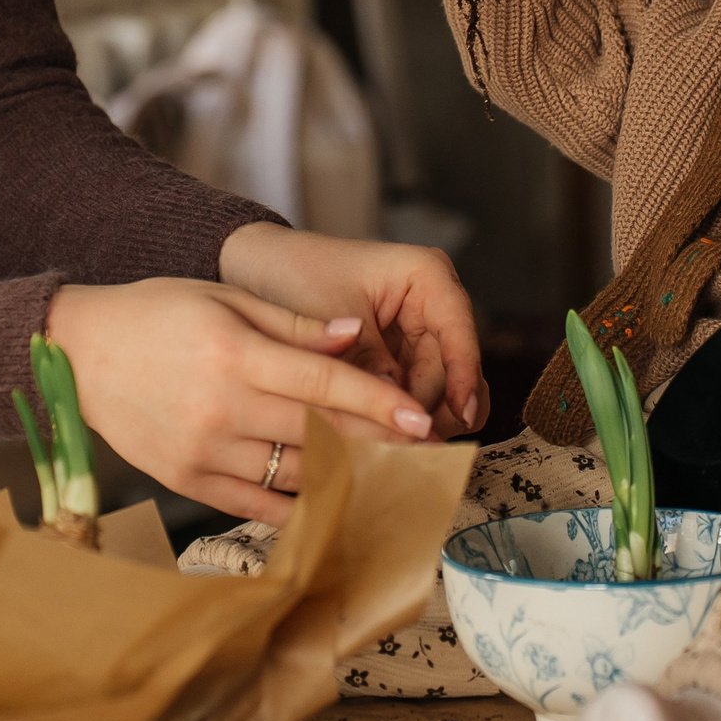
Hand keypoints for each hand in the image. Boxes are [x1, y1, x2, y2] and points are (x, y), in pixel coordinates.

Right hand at [46, 277, 437, 526]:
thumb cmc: (157, 314)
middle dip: (378, 442)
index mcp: (235, 355)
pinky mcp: (186, 481)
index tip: (422, 418)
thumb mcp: (226, 298)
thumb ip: (295, 324)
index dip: (380, 403)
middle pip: (320, 432)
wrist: (78, 353)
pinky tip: (331, 494)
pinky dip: (299, 501)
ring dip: (346, 473)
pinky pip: (258, 503)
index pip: (325, 385)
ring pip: (295, 472)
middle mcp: (222, 409)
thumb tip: (357, 338)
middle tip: (424, 449)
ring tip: (387, 469)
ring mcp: (203, 452)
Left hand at [218, 221, 488, 439]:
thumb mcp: (330, 319)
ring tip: (392, 452)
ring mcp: (416, 334)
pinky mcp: (399, 359)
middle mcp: (430, 303)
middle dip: (432, 408)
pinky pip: (410, 396)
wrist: (256, 268)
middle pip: (452, 370)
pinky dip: (396, 419)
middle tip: (411, 448)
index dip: (464, 376)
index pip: (460, 331)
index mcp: (425, 276)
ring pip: (437, 390)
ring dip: (415, 420)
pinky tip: (379, 444)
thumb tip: (400, 417)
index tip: (460, 416)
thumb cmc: (292, 276)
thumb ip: (367, 365)